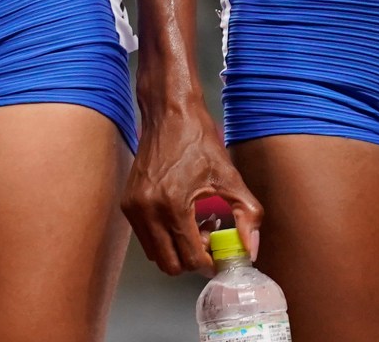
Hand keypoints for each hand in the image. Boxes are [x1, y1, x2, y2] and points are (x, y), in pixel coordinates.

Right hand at [123, 97, 263, 275]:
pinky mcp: (127, 205)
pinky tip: (181, 216)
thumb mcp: (230, 177)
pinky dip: (164, 236)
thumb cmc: (199, 141)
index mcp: (173, 205)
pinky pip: (146, 238)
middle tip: (208, 239)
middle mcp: (147, 211)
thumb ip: (247, 215)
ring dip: (177, 248)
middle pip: (169, 264)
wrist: (169, 114)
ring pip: (155, 255)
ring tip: (195, 225)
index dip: (209, 261)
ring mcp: (133, 209)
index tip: (221, 252)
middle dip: (192, 258)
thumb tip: (250, 249)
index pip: (190, 258)